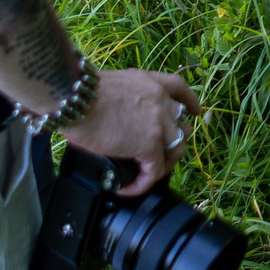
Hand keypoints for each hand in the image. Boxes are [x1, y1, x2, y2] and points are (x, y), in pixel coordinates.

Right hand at [60, 68, 204, 196]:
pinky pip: (154, 172)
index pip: (179, 88)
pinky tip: (126, 188)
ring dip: (162, 165)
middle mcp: (159, 99)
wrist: (75, 98)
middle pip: (181, 124)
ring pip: (176, 149)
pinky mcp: (149, 145)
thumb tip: (117, 121)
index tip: (194, 112)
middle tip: (155, 155)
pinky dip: (142, 184)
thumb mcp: (112, 86)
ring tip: (143, 174)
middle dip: (172, 141)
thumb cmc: (79, 93)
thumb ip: (126, 100)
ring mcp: (158, 122)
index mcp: (149, 82)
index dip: (190, 102)